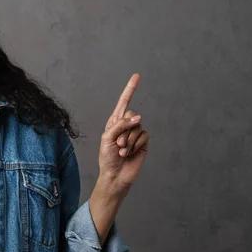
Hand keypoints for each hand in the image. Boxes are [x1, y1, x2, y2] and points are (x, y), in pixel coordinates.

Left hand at [99, 73, 149, 192]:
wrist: (115, 175)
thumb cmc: (107, 157)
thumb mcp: (107, 138)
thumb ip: (120, 125)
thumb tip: (137, 117)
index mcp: (114, 122)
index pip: (123, 102)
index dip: (130, 89)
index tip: (137, 76)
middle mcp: (126, 125)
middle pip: (132, 114)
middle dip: (124, 130)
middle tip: (118, 144)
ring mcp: (135, 134)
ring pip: (138, 127)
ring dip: (128, 141)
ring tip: (122, 151)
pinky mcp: (143, 143)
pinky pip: (143, 136)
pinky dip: (135, 145)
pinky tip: (129, 153)